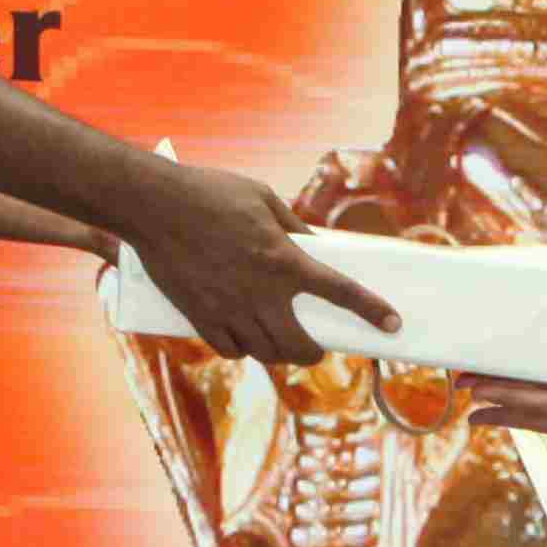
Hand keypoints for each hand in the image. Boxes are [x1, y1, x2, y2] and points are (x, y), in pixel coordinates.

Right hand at [120, 159, 394, 368]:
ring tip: (282, 344)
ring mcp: (230, 309)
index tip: (392, 324)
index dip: (372, 310)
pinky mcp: (200, 317)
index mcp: (284, 259)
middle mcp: (262, 292)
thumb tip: (311, 245)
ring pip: (265, 353)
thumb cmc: (209, 192)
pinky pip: (229, 350)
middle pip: (300, 344)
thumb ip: (292, 227)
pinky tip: (245, 342)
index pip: (341, 292)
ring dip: (279, 354)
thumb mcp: (263, 198)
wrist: (154, 206)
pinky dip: (242, 350)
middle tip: (317, 347)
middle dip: (315, 353)